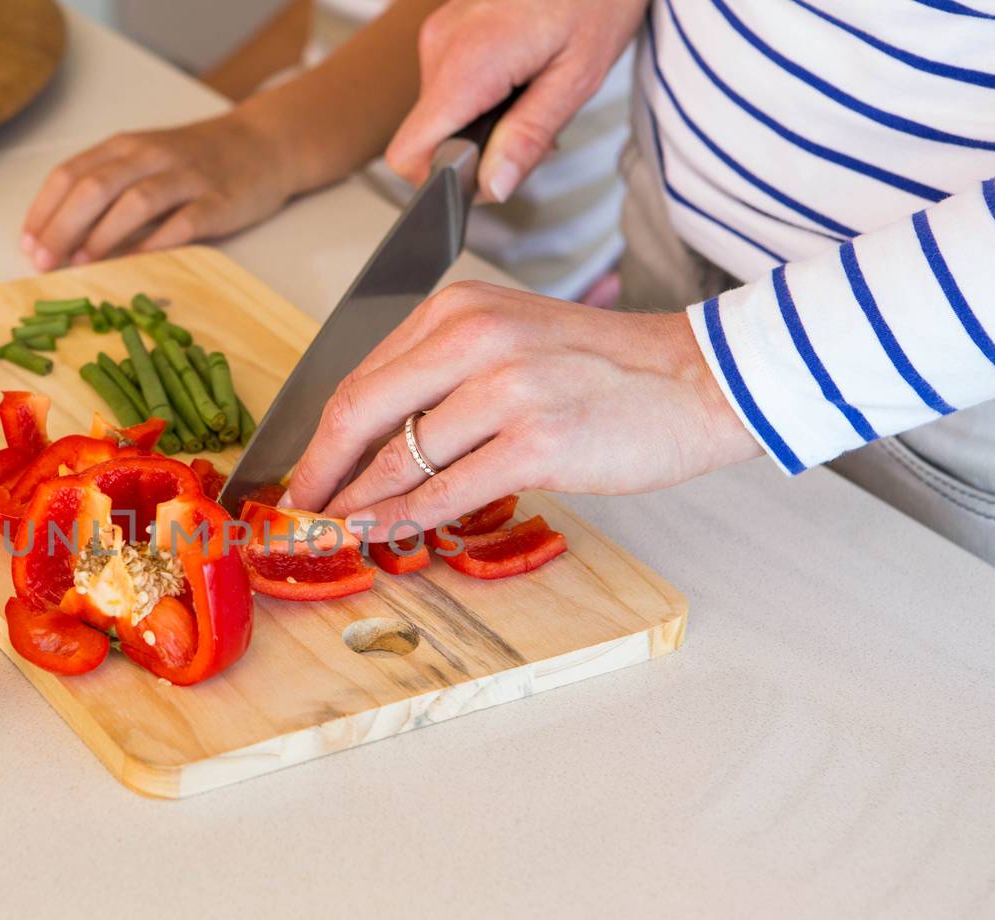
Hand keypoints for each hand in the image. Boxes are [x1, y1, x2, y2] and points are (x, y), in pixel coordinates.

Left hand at [21, 111, 295, 270]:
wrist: (263, 144)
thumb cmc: (193, 162)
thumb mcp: (143, 161)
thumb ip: (106, 189)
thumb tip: (58, 238)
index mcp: (124, 147)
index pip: (71, 174)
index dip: (44, 211)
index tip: (28, 245)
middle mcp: (150, 156)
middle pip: (95, 188)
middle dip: (63, 227)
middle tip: (44, 262)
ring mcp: (186, 177)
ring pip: (135, 202)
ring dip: (103, 235)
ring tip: (81, 264)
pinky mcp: (217, 201)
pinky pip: (182, 224)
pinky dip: (155, 245)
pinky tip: (134, 266)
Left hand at [281, 282, 761, 539]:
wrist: (700, 379)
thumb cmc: (604, 369)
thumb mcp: (510, 343)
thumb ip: (439, 377)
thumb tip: (367, 442)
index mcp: (459, 308)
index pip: (361, 376)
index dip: (318, 435)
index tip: (298, 470)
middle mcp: (476, 337)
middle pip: (361, 411)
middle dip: (317, 469)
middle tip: (294, 508)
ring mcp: (507, 388)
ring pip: (400, 456)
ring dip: (355, 502)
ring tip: (329, 530)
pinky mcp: (538, 441)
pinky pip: (446, 490)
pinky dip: (402, 519)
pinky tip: (378, 534)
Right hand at [385, 0, 646, 200]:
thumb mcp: (577, 77)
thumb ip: (529, 137)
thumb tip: (492, 187)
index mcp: (466, 63)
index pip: (409, 153)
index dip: (444, 179)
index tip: (488, 174)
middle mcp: (440, 46)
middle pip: (430, 137)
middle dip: (478, 150)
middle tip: (536, 130)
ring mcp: (441, 33)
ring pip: (442, 112)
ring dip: (484, 121)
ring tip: (535, 93)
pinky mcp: (450, 27)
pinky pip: (451, 83)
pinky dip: (483, 95)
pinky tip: (523, 75)